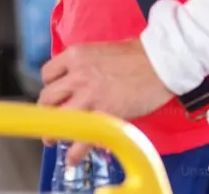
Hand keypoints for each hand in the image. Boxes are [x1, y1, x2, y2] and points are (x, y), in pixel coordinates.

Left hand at [37, 38, 173, 165]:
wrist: (162, 63)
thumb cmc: (138, 55)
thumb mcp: (100, 51)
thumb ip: (84, 65)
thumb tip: (76, 80)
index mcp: (75, 56)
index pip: (48, 73)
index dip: (50, 86)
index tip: (55, 95)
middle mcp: (76, 75)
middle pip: (47, 97)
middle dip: (46, 111)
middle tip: (49, 120)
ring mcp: (89, 96)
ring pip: (59, 118)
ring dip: (53, 132)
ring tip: (52, 140)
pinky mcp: (104, 114)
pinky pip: (82, 136)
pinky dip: (74, 151)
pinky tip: (71, 158)